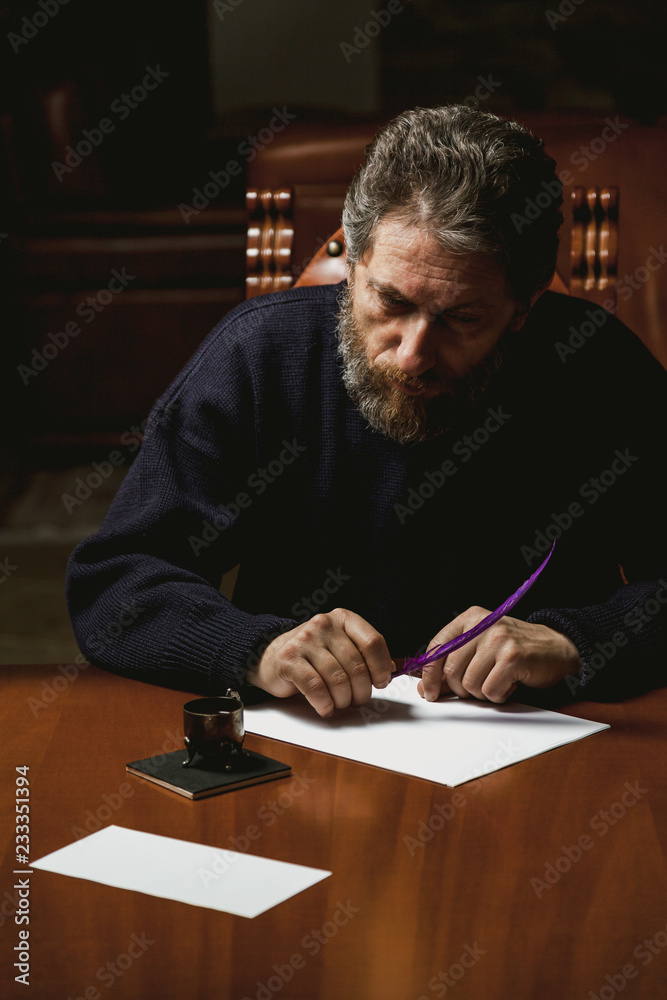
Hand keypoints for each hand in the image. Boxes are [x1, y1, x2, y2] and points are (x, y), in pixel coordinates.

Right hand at [246, 608, 393, 716]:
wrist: (271, 656)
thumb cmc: (313, 655)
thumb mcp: (341, 646)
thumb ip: (365, 654)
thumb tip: (392, 669)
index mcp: (343, 618)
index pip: (373, 641)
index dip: (381, 667)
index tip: (381, 682)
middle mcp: (324, 625)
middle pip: (356, 665)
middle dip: (361, 691)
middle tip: (357, 699)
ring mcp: (305, 640)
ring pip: (338, 679)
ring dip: (343, 699)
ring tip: (340, 703)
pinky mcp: (289, 659)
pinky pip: (316, 687)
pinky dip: (325, 703)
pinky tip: (325, 707)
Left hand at [417, 607, 581, 703]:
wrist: (556, 647)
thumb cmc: (515, 649)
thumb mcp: (481, 650)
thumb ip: (453, 666)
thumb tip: (425, 686)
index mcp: (470, 619)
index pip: (437, 647)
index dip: (430, 674)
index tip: (429, 692)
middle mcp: (482, 625)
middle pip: (452, 670)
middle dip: (462, 688)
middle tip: (480, 686)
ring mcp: (498, 640)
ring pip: (470, 684)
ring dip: (483, 693)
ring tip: (498, 680)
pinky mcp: (513, 657)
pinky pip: (491, 690)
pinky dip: (499, 695)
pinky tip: (510, 683)